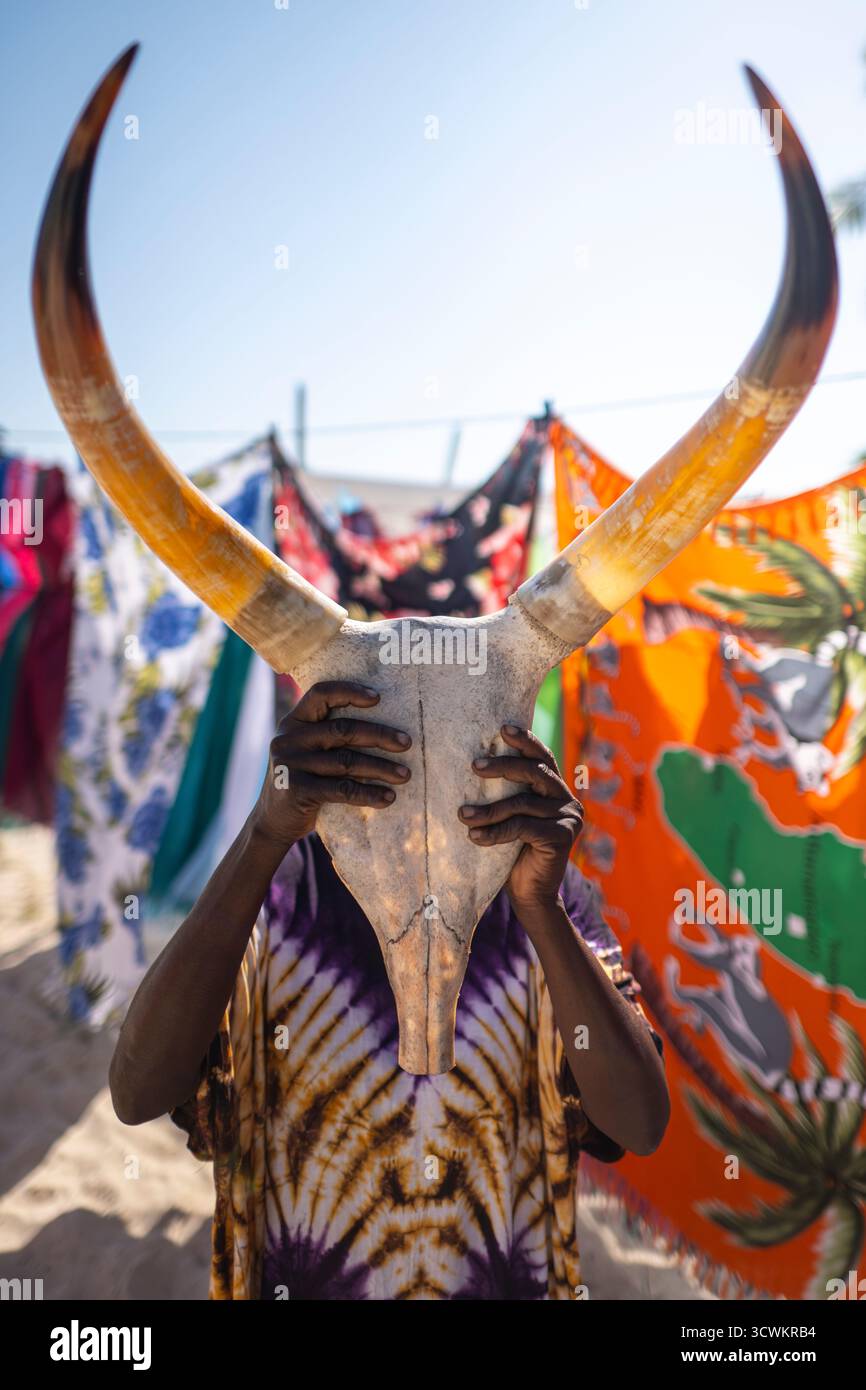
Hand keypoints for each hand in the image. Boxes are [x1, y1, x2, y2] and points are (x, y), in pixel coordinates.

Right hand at [253, 680, 411, 847]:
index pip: (320, 694)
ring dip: (381, 768)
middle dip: (379, 735)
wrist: (273, 822)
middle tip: (406, 743)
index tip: (378, 698)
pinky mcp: (297, 790)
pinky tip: (387, 797)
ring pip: (346, 761)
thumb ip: (329, 735)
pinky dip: (369, 793)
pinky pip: (342, 789)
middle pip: (342, 729)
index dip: (349, 692)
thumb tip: (385, 728)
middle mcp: (289, 739)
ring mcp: (290, 764)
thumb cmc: (304, 780)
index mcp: (293, 722)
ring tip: (404, 775)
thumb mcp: (307, 751)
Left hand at [458, 724, 582, 918]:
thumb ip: (506, 793)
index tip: (502, 728)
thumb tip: (473, 762)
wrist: (529, 894)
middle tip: (474, 765)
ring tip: (462, 814)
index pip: (542, 757)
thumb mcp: (509, 816)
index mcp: (555, 789)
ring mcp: (569, 818)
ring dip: (489, 809)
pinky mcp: (564, 837)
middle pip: (535, 772)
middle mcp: (568, 800)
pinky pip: (523, 827)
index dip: (525, 740)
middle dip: (503, 766)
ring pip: (523, 803)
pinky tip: (474, 836)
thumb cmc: (512, 852)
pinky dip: (496, 831)